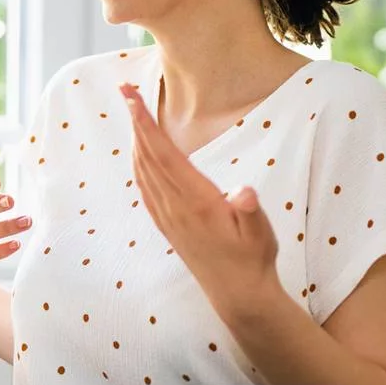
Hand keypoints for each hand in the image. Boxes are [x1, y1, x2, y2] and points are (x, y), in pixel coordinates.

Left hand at [120, 83, 280, 308]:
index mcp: (196, 202)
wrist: (238, 295)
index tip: (132, 98)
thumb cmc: (253, 258)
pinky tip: (138, 155)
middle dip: (134, 121)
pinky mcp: (167, 226)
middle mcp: (175, 208)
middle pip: (147, 157)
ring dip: (134, 139)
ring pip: (142, 171)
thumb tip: (245, 194)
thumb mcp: (261, 234)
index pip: (165, 155)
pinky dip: (138, 164)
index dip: (146, 124)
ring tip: (131, 112)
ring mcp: (168, 218)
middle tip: (124, 90)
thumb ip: (250, 212)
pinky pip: (145, 188)